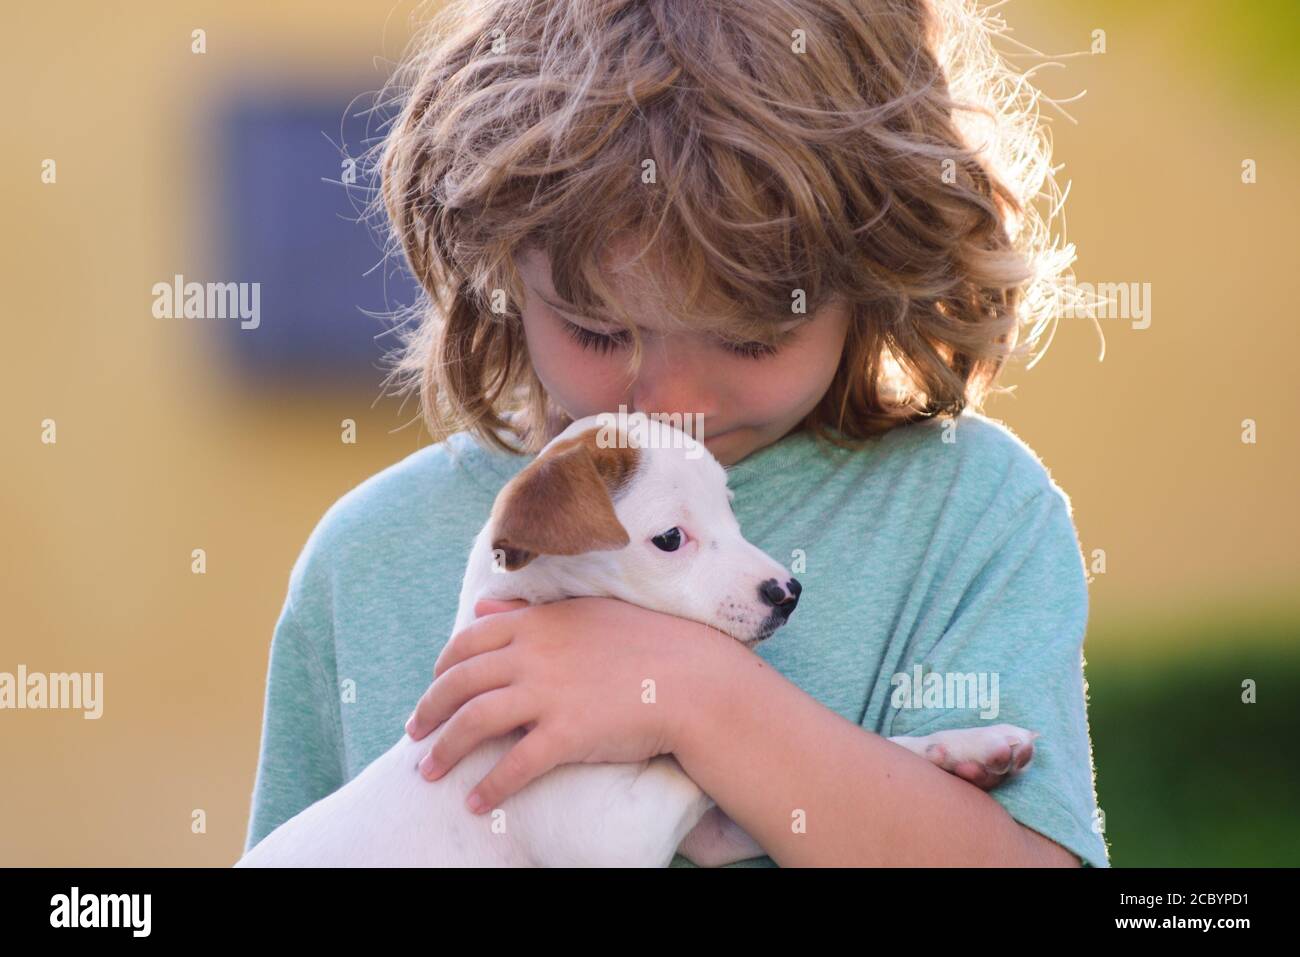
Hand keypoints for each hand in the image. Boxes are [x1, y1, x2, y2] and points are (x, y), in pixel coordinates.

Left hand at [404, 595, 716, 814]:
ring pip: (474, 723)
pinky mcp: (566, 735)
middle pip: (460, 683)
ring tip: (428, 772)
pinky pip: (513, 766)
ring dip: (444, 751)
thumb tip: (484, 603)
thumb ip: (530, 612)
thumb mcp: (584, 613)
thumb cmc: (646, 643)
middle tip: (415, 734)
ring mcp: (548, 695)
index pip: (467, 643)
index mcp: (537, 624)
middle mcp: (533, 656)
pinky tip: (475, 803)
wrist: (692, 678)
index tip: (432, 689)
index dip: (441, 670)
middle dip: (429, 712)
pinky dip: (489, 787)